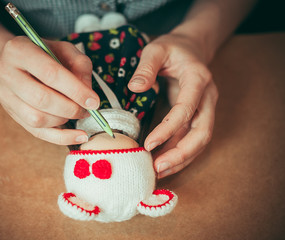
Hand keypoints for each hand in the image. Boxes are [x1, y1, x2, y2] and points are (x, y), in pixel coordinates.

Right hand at [0, 36, 98, 144]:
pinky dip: (61, 137)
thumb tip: (87, 94)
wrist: (16, 61)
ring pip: (37, 119)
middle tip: (87, 109)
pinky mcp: (11, 113)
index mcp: (18, 49)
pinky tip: (78, 136)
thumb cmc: (44, 54)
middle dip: (70, 108)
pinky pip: (37, 132)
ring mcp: (4, 96)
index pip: (50, 73)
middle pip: (41, 99)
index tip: (94, 102)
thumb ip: (80, 66)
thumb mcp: (65, 49)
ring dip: (64, 120)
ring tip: (78, 113)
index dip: (75, 90)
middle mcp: (4, 72)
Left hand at [129, 32, 218, 177]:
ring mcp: (205, 108)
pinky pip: (192, 139)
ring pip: (200, 141)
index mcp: (198, 80)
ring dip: (181, 159)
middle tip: (157, 167)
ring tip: (157, 171)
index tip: (148, 144)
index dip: (169, 130)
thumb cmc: (172, 48)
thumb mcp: (157, 48)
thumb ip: (146, 67)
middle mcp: (207, 98)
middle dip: (181, 154)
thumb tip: (135, 88)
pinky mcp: (198, 116)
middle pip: (202, 133)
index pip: (186, 110)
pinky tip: (163, 163)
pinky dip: (180, 154)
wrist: (191, 48)